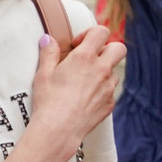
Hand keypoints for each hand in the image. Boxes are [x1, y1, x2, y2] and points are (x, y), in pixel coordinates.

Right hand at [26, 21, 123, 156]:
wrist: (58, 129)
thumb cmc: (49, 101)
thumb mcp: (43, 74)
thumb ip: (49, 53)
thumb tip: (48, 40)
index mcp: (84, 57)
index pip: (101, 32)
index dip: (90, 34)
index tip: (78, 44)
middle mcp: (101, 69)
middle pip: (118, 48)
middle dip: (106, 49)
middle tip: (90, 59)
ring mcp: (108, 87)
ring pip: (114, 71)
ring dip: (103, 72)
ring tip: (84, 82)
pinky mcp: (110, 103)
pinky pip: (110, 91)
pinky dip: (100, 91)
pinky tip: (84, 99)